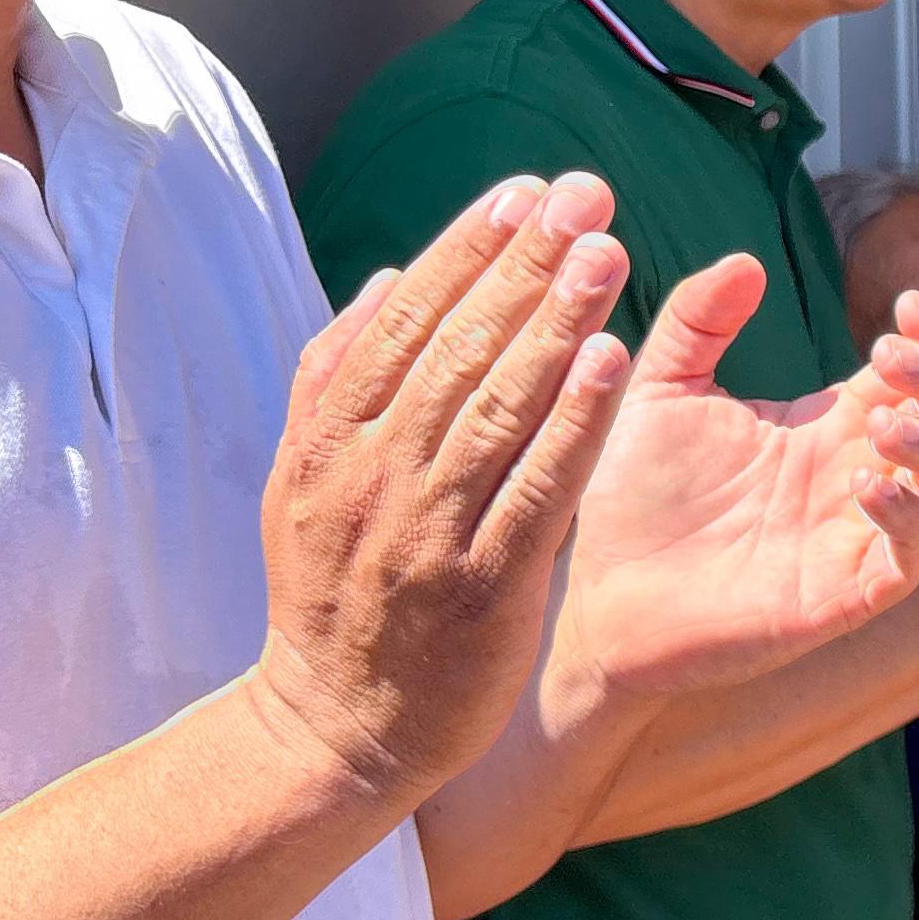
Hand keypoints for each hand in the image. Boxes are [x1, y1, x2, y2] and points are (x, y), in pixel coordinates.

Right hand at [249, 174, 636, 806]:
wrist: (334, 729)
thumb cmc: (334, 593)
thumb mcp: (306, 482)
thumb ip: (339, 378)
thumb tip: (392, 276)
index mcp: (330, 441)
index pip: (404, 321)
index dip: (469, 250)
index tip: (524, 190)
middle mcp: (373, 476)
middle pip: (455, 348)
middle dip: (525, 263)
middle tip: (585, 194)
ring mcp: (426, 532)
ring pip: (496, 408)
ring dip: (556, 322)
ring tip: (608, 252)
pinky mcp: (482, 589)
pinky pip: (534, 491)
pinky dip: (572, 424)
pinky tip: (612, 361)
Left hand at [551, 272, 918, 705]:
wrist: (596, 599)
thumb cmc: (632, 497)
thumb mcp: (659, 391)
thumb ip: (696, 324)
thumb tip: (746, 262)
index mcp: (826, 424)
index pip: (916, 372)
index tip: (909, 304)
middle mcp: (854, 475)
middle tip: (891, 355)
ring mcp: (854, 536)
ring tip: (884, 421)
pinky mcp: (843, 597)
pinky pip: (911, 559)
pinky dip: (908, 520)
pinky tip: (866, 486)